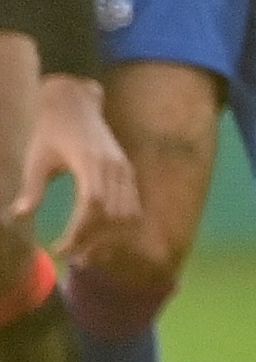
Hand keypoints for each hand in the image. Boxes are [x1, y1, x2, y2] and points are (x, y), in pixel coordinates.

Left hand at [16, 74, 136, 251]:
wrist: (74, 106)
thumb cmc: (49, 132)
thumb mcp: (36, 159)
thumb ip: (31, 189)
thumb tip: (18, 217)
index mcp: (89, 161)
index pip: (92, 205)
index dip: (78, 231)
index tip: (58, 248)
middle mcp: (113, 166)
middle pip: (112, 215)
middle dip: (92, 240)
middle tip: (69, 255)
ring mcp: (125, 170)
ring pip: (127, 214)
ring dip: (109, 237)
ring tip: (85, 250)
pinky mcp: (128, 173)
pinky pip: (132, 206)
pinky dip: (120, 226)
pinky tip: (100, 235)